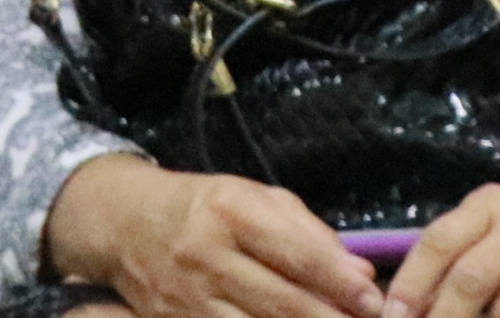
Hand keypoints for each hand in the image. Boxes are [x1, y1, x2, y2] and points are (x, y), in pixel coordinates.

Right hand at [44, 158, 384, 317]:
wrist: (126, 224)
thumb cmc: (204, 206)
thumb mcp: (256, 198)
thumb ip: (310, 232)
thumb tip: (359, 273)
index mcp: (232, 211)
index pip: (297, 254)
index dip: (340, 283)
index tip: (373, 300)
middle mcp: (207, 256)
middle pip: (281, 303)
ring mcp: (190, 298)